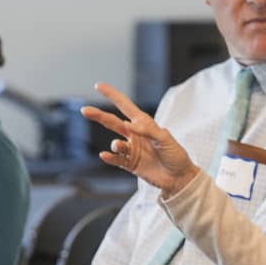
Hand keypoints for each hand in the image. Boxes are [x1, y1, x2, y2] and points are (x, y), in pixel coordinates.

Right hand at [80, 82, 201, 194]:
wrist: (180, 178)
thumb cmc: (176, 156)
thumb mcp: (166, 140)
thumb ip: (148, 131)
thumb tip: (129, 125)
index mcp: (144, 124)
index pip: (125, 106)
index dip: (112, 95)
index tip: (98, 86)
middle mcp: (135, 135)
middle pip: (112, 122)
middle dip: (99, 116)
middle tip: (85, 110)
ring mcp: (132, 150)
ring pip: (115, 144)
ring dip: (115, 144)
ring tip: (118, 146)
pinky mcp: (131, 164)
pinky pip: (116, 160)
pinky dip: (110, 158)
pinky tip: (105, 155)